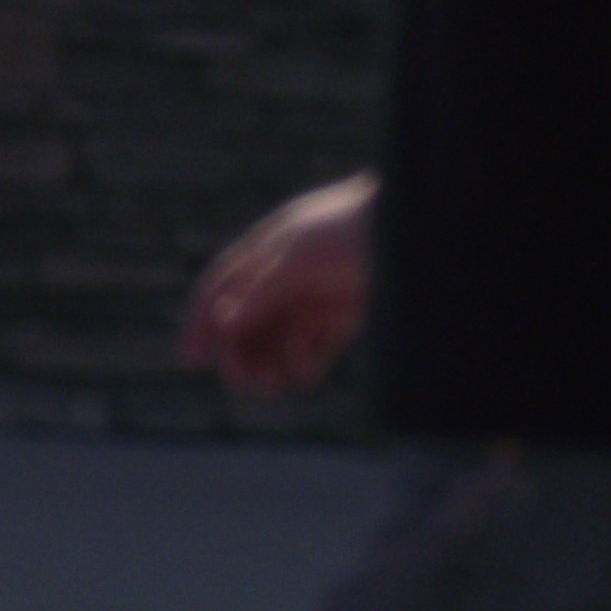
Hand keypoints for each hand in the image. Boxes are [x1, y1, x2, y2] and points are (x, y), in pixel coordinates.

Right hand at [181, 173, 373, 393]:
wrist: (417, 226)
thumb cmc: (350, 228)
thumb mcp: (296, 256)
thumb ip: (258, 290)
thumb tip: (223, 323)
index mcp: (267, 248)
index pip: (222, 288)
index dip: (202, 323)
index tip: (192, 360)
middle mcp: (286, 275)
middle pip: (247, 322)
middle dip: (238, 353)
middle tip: (242, 381)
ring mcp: (315, 296)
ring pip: (277, 340)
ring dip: (267, 364)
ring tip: (271, 385)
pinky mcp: (344, 316)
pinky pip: (313, 350)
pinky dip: (303, 365)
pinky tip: (304, 374)